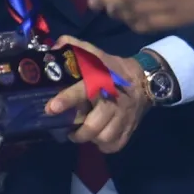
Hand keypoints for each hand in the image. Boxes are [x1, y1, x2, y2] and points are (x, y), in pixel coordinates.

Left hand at [44, 36, 150, 152]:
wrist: (143, 80)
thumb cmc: (111, 68)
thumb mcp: (94, 53)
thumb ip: (73, 47)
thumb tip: (52, 49)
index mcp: (101, 81)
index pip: (83, 90)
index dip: (67, 99)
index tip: (51, 108)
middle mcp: (113, 101)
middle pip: (93, 125)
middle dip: (77, 132)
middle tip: (68, 129)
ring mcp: (123, 117)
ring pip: (104, 138)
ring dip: (90, 139)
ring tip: (82, 134)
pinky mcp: (130, 128)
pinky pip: (115, 145)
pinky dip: (104, 146)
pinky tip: (98, 138)